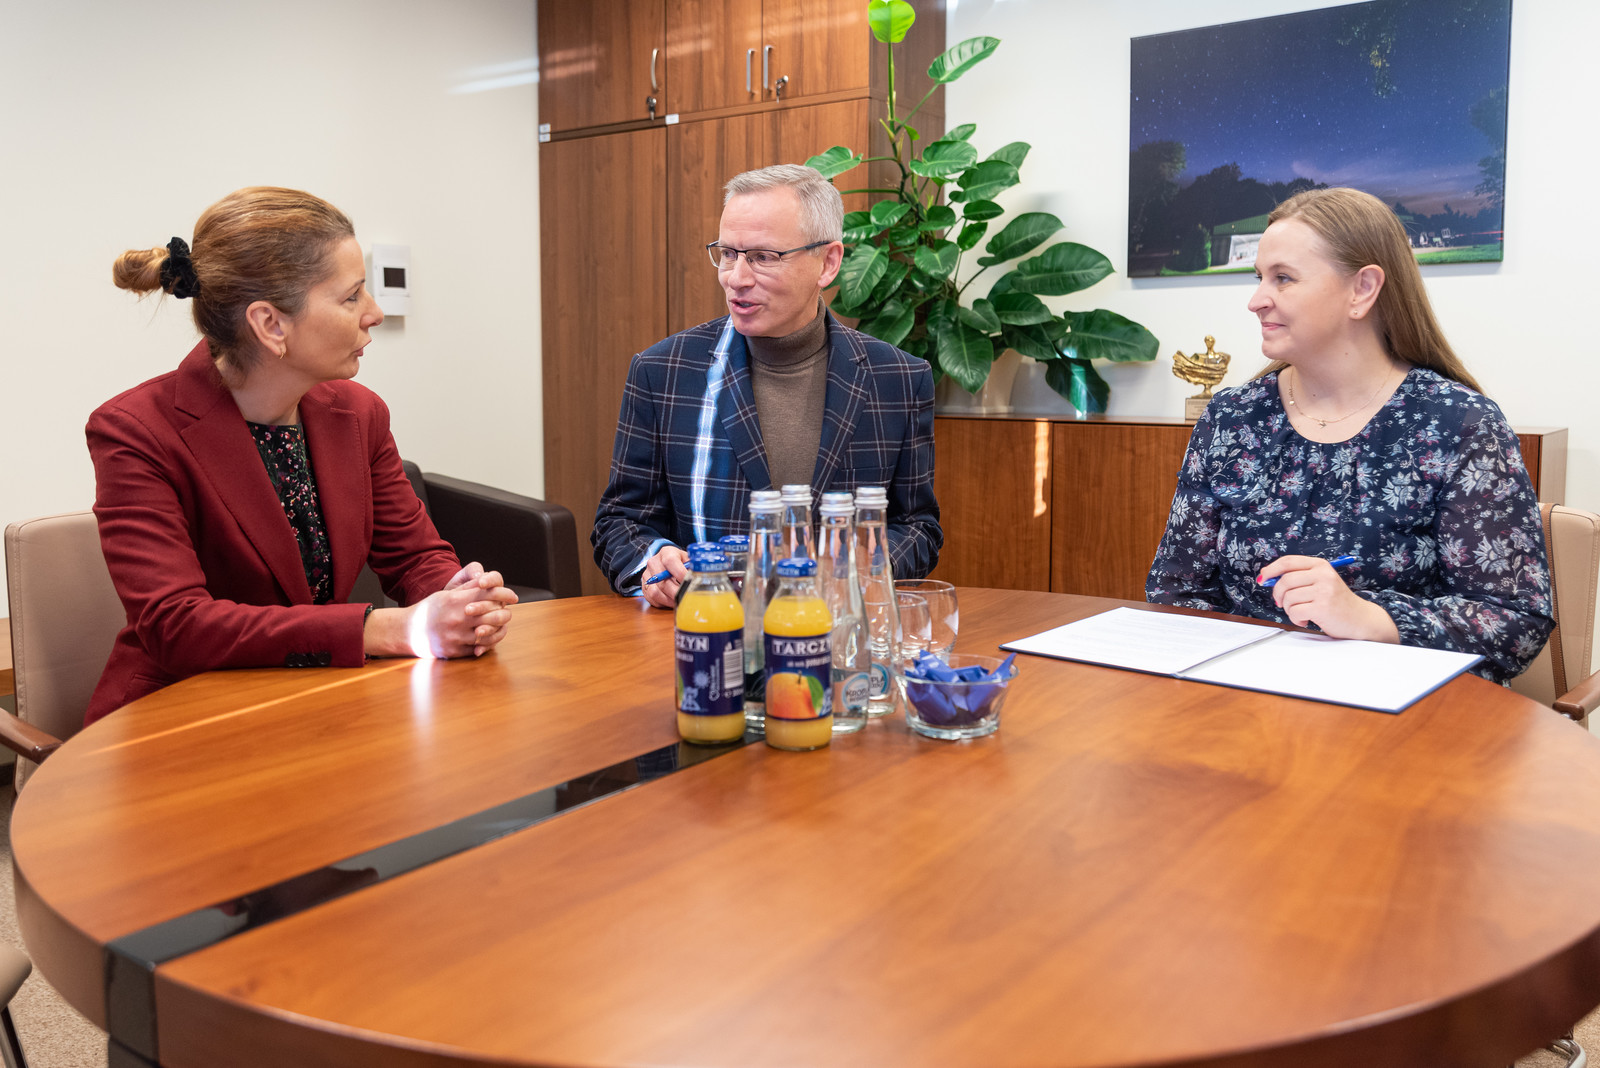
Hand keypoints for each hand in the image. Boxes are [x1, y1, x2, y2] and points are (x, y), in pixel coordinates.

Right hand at [365, 566, 516, 658]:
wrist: (408, 632)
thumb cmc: (429, 610)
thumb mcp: (446, 594)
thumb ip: (467, 589)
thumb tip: (487, 580)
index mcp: (456, 601)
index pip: (488, 594)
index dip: (504, 594)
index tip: (513, 596)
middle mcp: (458, 618)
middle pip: (493, 614)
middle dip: (505, 613)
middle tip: (508, 612)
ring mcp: (457, 636)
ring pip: (489, 633)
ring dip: (498, 629)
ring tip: (501, 626)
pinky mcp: (456, 651)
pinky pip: (480, 647)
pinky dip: (488, 643)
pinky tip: (490, 638)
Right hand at [641, 546, 688, 608]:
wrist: (665, 562)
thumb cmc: (680, 562)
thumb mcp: (688, 559)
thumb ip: (694, 566)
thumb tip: (702, 577)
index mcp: (666, 552)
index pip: (670, 561)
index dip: (680, 573)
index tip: (690, 583)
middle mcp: (654, 562)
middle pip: (663, 580)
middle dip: (676, 592)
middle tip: (687, 598)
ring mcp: (647, 575)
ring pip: (655, 591)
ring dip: (669, 600)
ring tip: (680, 602)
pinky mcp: (644, 586)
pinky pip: (651, 598)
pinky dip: (663, 603)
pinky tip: (672, 602)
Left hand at [1257, 555, 1398, 642]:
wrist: (1360, 619)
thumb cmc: (1335, 601)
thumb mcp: (1320, 582)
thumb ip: (1298, 577)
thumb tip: (1266, 578)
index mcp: (1320, 565)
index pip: (1288, 561)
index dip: (1271, 570)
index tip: (1263, 579)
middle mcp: (1323, 575)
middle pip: (1284, 581)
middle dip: (1278, 595)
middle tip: (1282, 603)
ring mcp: (1324, 591)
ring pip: (1288, 598)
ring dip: (1289, 609)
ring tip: (1301, 613)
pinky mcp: (1323, 607)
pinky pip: (1295, 612)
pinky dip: (1296, 619)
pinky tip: (1306, 620)